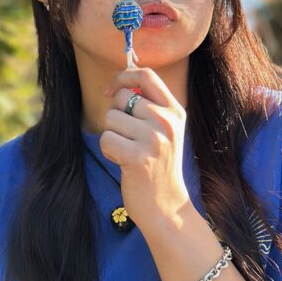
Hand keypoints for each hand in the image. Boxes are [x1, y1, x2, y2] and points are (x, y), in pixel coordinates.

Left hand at [101, 67, 190, 229]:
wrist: (166, 206)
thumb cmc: (158, 165)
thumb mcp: (164, 131)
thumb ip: (148, 106)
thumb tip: (120, 84)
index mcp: (175, 111)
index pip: (146, 75)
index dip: (122, 77)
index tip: (111, 91)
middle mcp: (167, 121)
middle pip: (122, 98)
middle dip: (116, 116)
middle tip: (129, 139)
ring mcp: (154, 139)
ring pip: (111, 119)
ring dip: (112, 136)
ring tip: (129, 153)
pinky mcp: (137, 157)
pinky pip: (106, 139)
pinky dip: (108, 152)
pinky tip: (124, 163)